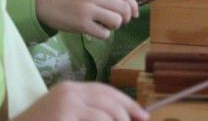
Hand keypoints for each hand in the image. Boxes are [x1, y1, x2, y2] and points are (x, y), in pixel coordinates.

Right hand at [14, 81, 148, 120]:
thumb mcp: (65, 118)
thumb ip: (86, 115)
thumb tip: (117, 118)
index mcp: (69, 89)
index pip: (104, 90)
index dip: (126, 102)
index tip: (142, 114)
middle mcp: (69, 90)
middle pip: (109, 97)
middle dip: (129, 110)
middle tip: (143, 120)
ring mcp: (67, 100)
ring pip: (107, 110)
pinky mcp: (65, 112)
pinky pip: (98, 119)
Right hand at [35, 0, 137, 39]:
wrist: (41, 0)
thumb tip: (128, 7)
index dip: (133, 5)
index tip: (134, 13)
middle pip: (124, 9)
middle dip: (125, 18)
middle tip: (117, 21)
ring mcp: (88, 9)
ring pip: (116, 21)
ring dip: (114, 26)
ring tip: (103, 24)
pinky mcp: (81, 24)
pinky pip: (104, 34)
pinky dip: (103, 34)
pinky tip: (94, 30)